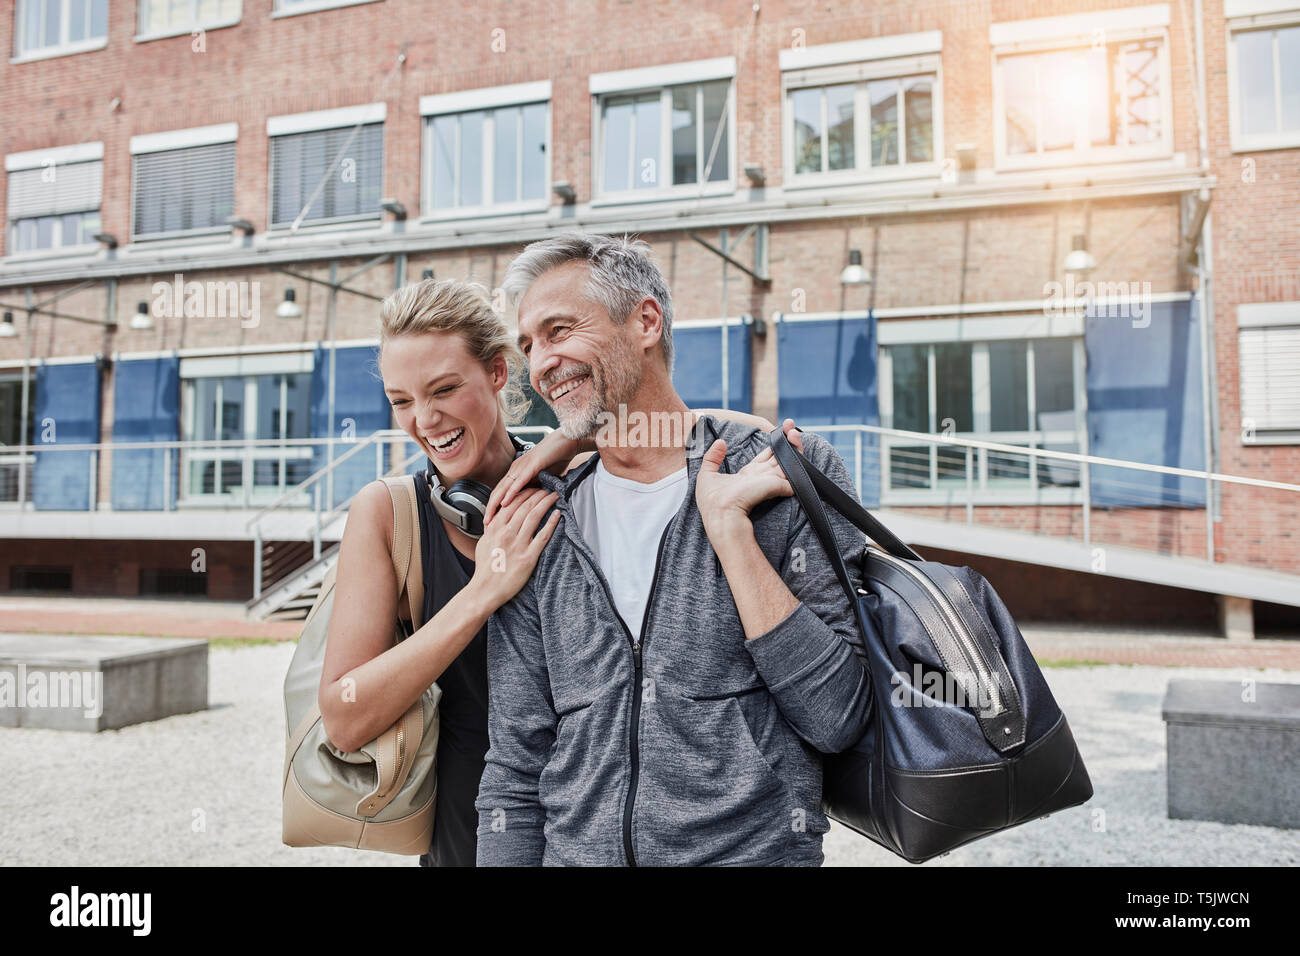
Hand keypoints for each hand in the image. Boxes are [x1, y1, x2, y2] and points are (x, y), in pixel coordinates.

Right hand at [469, 486, 560, 609]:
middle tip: (547, 488)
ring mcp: (518, 545)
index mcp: (495, 529)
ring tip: (554, 496)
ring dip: (546, 503)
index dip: (524, 493)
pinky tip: (558, 514)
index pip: (511, 503)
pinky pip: (543, 536)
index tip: (532, 488)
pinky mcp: (528, 557)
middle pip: (525, 506)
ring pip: (534, 516)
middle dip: (538, 494)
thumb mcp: (483, 544)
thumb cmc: (484, 569)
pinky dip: (551, 522)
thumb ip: (491, 530)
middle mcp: (506, 533)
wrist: (485, 590)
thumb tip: (496, 520)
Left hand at [484, 429, 582, 525]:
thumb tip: (533, 505)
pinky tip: (505, 502)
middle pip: (498, 491)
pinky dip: (511, 493)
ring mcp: (522, 467)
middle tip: (485, 524)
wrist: (566, 442)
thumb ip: (536, 490)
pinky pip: (518, 481)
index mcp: (517, 473)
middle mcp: (516, 470)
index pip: (502, 493)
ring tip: (490, 517)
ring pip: (504, 488)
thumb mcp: (543, 479)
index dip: (494, 508)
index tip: (492, 522)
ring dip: (495, 504)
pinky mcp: (531, 465)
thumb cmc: (556, 459)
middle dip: (490, 509)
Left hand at [695, 418, 803, 536]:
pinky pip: (793, 470)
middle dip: (787, 441)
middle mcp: (762, 477)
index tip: (779, 431)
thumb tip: (720, 442)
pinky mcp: (776, 484)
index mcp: (749, 475)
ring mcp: (770, 480)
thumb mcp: (707, 475)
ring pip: (789, 461)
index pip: (766, 457)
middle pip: (781, 457)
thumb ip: (713, 458)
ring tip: (792, 428)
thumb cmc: (713, 501)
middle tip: (789, 424)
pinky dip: (797, 453)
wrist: (720, 513)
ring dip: (793, 443)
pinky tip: (794, 437)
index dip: (773, 445)